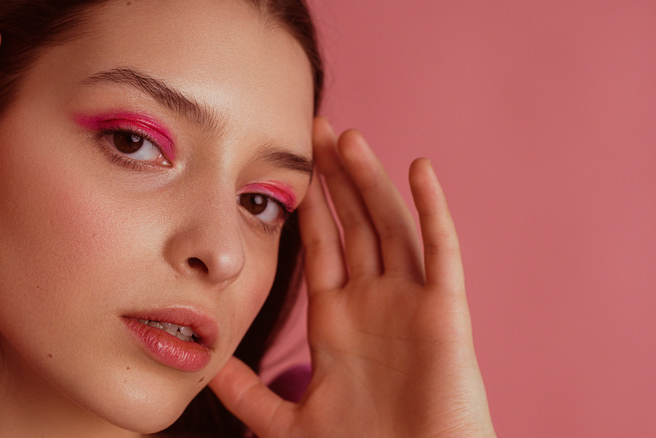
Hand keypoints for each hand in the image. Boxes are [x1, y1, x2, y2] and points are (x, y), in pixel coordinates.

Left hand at [210, 117, 495, 436]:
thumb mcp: (289, 424)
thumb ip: (251, 394)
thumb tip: (210, 367)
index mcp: (338, 323)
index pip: (321, 247)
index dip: (308, 204)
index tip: (291, 163)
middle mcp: (373, 305)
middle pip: (353, 225)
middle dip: (335, 178)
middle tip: (317, 127)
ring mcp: (410, 306)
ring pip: (389, 227)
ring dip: (370, 182)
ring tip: (348, 138)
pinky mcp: (445, 316)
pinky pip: (441, 253)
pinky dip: (433, 211)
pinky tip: (419, 170)